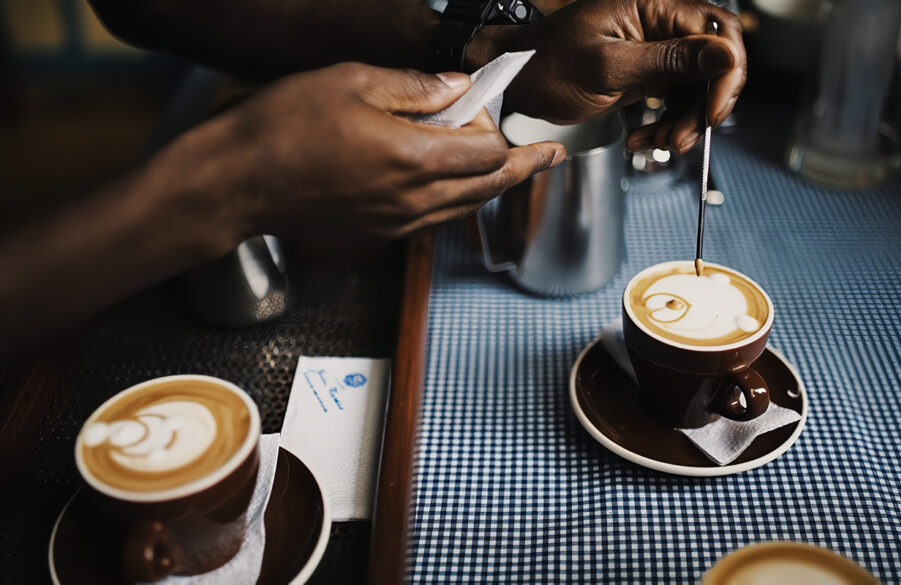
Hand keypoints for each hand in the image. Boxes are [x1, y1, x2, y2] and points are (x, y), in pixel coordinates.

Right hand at [227, 62, 565, 244]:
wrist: (237, 184)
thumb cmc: (284, 127)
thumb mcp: (350, 81)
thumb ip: (413, 86)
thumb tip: (457, 87)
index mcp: (413, 158)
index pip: (486, 148)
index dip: (492, 123)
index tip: (481, 103)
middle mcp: (414, 200)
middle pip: (489, 186)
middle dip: (524, 167)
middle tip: (551, 156)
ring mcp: (397, 225)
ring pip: (466, 209)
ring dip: (492, 187)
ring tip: (512, 170)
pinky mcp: (378, 238)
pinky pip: (434, 222)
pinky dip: (456, 202)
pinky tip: (452, 187)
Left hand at [469, 0, 745, 153]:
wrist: (517, 82)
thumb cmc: (547, 64)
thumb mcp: (609, 66)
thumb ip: (670, 60)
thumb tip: (725, 53)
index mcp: (653, 6)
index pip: (717, 29)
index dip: (725, 72)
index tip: (712, 109)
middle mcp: (659, 24)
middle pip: (713, 62)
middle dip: (702, 106)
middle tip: (684, 137)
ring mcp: (654, 51)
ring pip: (696, 88)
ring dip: (684, 123)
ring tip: (660, 143)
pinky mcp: (647, 75)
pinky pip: (674, 101)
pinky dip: (666, 125)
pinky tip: (645, 139)